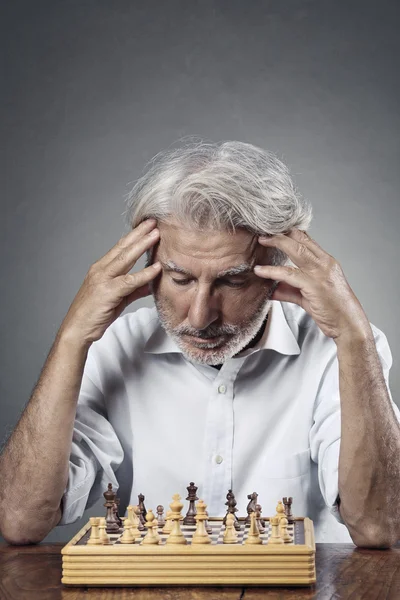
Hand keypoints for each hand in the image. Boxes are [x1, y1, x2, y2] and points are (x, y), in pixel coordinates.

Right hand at [58, 219, 160, 346]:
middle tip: (153, 222)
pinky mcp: (108, 292)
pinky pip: (130, 281)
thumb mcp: (118, 299)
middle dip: (139, 233)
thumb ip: (134, 289)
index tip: (146, 226)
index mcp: (101, 269)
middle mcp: (101, 270)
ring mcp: (103, 280)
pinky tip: (156, 268)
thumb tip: (151, 283)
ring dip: (142, 245)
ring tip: (156, 235)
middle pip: (123, 247)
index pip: (119, 248)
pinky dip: (144, 274)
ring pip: (126, 258)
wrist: (77, 330)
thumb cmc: (95, 315)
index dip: (133, 236)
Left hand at [254, 229, 370, 341]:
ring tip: (261, 241)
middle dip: (281, 233)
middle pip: (300, 239)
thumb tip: (271, 289)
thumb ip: (289, 290)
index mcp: (326, 262)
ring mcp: (320, 273)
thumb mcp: (308, 296)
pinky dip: (272, 271)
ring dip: (277, 243)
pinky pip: (288, 274)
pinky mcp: (314, 285)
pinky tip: (260, 270)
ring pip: (296, 250)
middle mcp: (324, 263)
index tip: (273, 230)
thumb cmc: (333, 310)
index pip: (307, 239)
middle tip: (264, 232)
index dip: (289, 232)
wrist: (348, 325)